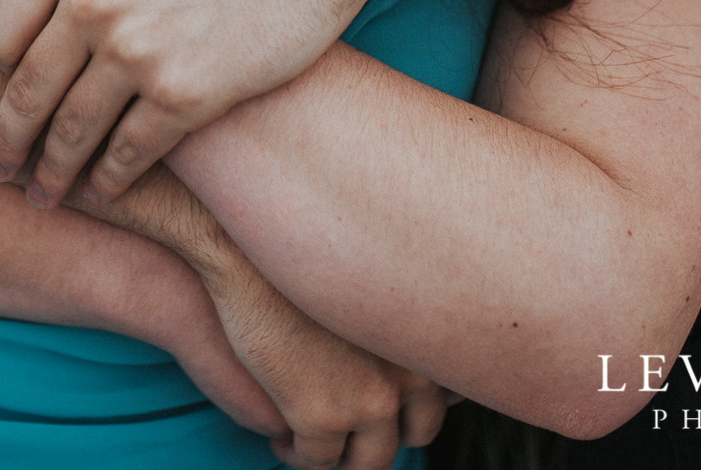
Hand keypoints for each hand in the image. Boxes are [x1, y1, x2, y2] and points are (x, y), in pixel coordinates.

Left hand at [0, 0, 387, 206]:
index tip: (9, 87)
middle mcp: (94, 0)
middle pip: (26, 92)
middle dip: (7, 141)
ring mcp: (139, 51)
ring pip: (73, 130)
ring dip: (54, 171)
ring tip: (45, 195)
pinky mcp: (187, 93)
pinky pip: (130, 152)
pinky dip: (110, 179)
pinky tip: (103, 190)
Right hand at [195, 248, 448, 469]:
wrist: (249, 252)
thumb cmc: (307, 258)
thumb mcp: (378, 282)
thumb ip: (405, 321)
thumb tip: (426, 361)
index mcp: (428, 339)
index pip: (451, 396)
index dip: (419, 404)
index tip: (392, 398)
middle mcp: (412, 375)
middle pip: (418, 434)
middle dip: (387, 436)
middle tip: (354, 428)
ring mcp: (370, 401)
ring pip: (369, 460)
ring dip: (344, 455)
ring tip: (316, 439)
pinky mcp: (322, 418)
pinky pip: (318, 461)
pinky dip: (300, 455)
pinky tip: (285, 438)